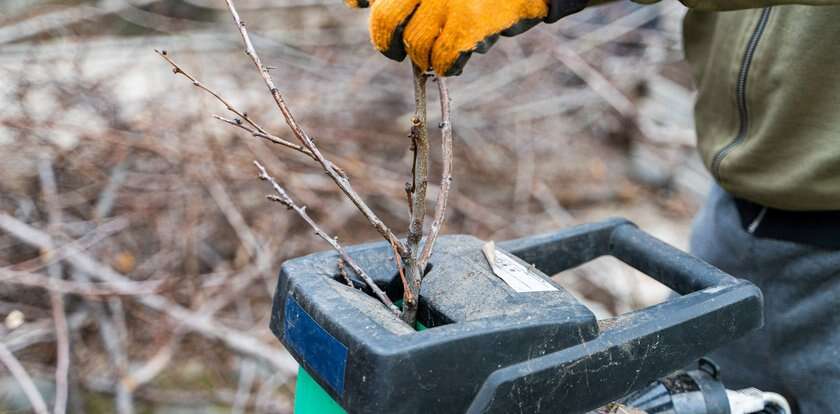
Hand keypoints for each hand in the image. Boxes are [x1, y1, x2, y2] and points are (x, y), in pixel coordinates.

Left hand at [345, 0, 587, 75]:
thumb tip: (357, 1)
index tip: (359, 5)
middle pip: (385, 20)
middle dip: (387, 41)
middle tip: (395, 51)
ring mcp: (446, 2)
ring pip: (415, 44)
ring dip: (424, 57)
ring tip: (438, 55)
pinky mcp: (468, 24)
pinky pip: (443, 59)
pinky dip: (447, 67)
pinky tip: (455, 63)